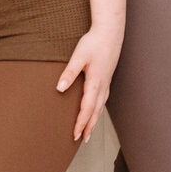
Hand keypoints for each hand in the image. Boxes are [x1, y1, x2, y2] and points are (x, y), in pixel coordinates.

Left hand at [56, 24, 121, 141]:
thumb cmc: (94, 42)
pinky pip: (103, 99)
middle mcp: (103, 85)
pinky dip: (98, 110)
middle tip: (82, 140)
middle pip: (96, 111)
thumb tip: (59, 88)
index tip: (75, 135)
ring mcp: (107, 82)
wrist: (111, 31)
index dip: (81, 122)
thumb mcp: (79, 56)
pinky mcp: (107, 77)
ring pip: (101, 106)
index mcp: (95, 82)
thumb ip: (69, 72)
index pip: (87, 108)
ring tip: (89, 131)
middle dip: (89, 126)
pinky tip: (96, 110)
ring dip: (94, 120)